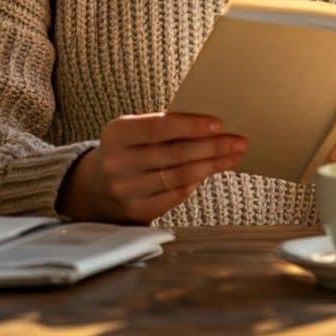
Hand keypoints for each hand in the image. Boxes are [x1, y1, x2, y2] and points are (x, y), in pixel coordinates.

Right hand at [57, 113, 247, 223]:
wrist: (96, 187)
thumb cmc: (128, 149)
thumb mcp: (134, 130)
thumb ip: (163, 124)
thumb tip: (210, 123)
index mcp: (116, 133)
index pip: (158, 128)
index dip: (190, 126)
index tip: (219, 124)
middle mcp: (117, 163)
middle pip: (175, 154)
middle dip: (212, 147)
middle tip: (239, 141)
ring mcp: (126, 190)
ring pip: (180, 176)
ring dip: (212, 165)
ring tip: (234, 155)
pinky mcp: (136, 212)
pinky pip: (176, 195)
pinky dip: (196, 182)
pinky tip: (211, 172)